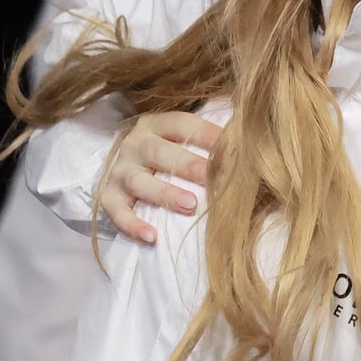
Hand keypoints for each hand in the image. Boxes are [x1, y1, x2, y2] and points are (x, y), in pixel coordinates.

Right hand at [101, 112, 222, 243]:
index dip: (206, 134)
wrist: (125, 164)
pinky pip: (117, 212)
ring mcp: (120, 171)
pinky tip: (152, 236)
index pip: (182, 124)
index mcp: (158, 125)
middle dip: (186, 164)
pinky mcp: (108, 197)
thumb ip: (211, 142)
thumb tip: (252, 150)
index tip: (232, 146)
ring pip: (140, 181)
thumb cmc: (168, 152)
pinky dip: (132, 225)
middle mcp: (136, 144)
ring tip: (190, 205)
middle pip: (159, 152)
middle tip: (211, 177)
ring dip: (165, 193)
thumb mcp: (183, 139)